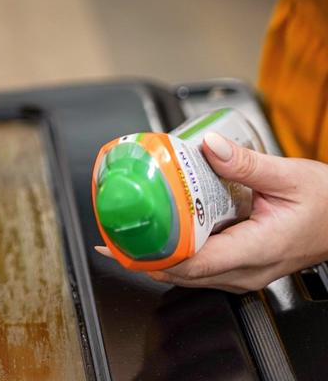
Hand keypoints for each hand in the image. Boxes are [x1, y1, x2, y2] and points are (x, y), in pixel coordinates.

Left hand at [97, 132, 327, 292]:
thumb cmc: (327, 204)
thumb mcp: (290, 175)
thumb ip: (247, 163)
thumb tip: (209, 146)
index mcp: (257, 250)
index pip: (195, 264)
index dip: (155, 256)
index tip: (125, 242)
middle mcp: (247, 270)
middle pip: (184, 273)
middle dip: (145, 255)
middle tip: (113, 231)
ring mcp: (244, 271)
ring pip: (190, 272)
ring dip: (157, 254)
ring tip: (127, 230)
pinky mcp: (241, 263)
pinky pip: (201, 264)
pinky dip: (175, 250)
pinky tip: (160, 228)